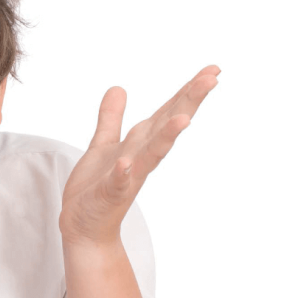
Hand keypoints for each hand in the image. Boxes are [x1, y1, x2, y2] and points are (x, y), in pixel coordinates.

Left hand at [59, 65, 219, 246]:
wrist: (84, 227)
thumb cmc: (95, 187)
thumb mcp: (103, 144)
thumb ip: (111, 118)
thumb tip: (118, 88)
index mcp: (139, 144)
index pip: (166, 113)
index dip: (187, 91)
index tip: (212, 70)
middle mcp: (139, 158)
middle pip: (166, 126)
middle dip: (188, 103)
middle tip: (212, 79)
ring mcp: (127, 177)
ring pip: (150, 154)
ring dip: (166, 137)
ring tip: (183, 119)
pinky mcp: (109, 194)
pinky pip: (118, 182)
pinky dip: (123, 173)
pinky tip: (127, 163)